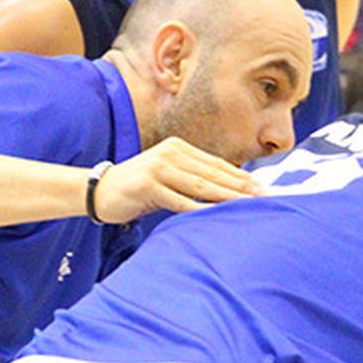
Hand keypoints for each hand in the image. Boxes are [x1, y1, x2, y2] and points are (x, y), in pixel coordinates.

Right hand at [91, 137, 261, 222]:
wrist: (100, 191)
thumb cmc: (138, 188)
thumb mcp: (167, 177)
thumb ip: (191, 179)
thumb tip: (227, 192)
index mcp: (177, 148)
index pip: (216, 164)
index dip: (240, 177)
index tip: (261, 188)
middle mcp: (170, 153)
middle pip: (212, 174)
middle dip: (239, 187)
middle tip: (263, 197)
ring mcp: (158, 168)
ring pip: (199, 186)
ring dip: (225, 197)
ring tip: (246, 205)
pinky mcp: (147, 185)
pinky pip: (179, 200)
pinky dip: (199, 208)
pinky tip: (216, 214)